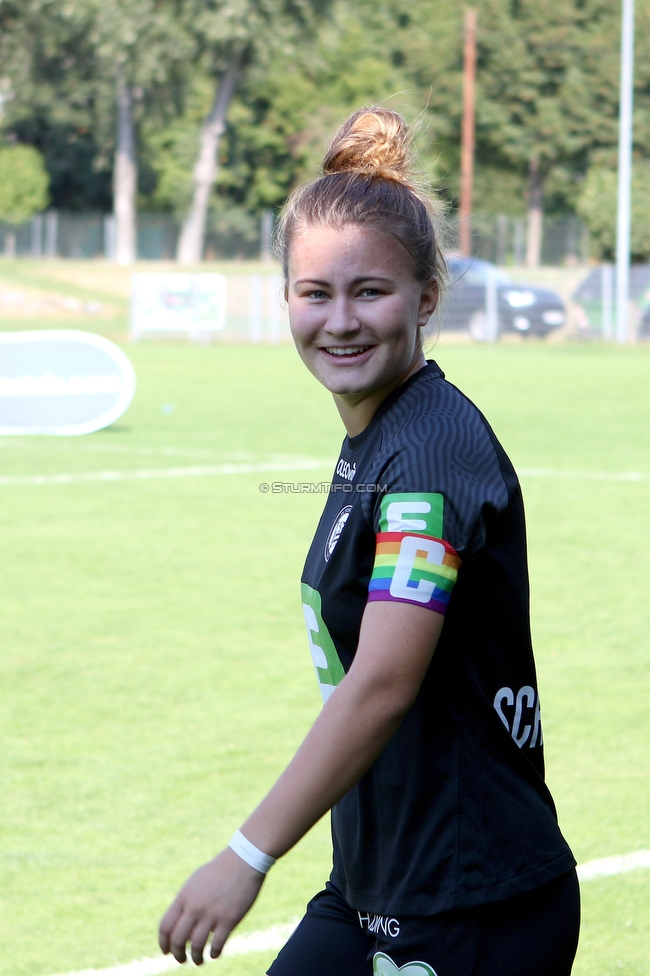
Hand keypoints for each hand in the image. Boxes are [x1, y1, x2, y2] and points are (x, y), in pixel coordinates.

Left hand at [158, 847, 264, 964]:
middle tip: (182, 959)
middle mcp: (195, 907)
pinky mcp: (229, 919)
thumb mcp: (196, 882)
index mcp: (184, 897)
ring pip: (197, 946)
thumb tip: (180, 922)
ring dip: (196, 958)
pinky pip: (217, 944)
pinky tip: (215, 953)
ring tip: (198, 961)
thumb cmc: (219, 871)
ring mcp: (211, 914)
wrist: (243, 860)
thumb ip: (186, 902)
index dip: (164, 943)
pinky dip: (214, 953)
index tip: (167, 951)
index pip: (165, 926)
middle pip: (178, 940)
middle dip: (178, 954)